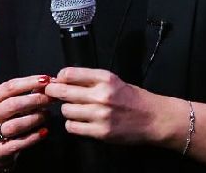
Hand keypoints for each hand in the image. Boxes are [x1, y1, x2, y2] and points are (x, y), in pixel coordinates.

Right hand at [0, 74, 51, 167]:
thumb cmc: (5, 121)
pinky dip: (33, 137)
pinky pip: (18, 143)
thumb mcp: (8, 105)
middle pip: (13, 104)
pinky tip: (44, 131)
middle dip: (36, 100)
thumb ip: (25, 95)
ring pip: (16, 125)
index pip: (10, 87)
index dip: (30, 82)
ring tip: (48, 114)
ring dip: (35, 118)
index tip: (47, 80)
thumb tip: (48, 83)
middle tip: (51, 98)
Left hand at [44, 67, 165, 144]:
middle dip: (53, 92)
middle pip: (63, 92)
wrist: (154, 118)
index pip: (70, 74)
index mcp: (105, 78)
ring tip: (75, 110)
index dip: (59, 77)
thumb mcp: (113, 81)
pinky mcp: (101, 132)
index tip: (58, 80)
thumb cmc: (133, 98)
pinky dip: (72, 125)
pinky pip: (73, 127)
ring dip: (67, 110)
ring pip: (66, 111)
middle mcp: (102, 95)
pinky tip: (79, 122)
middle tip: (51, 93)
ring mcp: (100, 115)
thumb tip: (62, 79)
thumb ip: (90, 80)